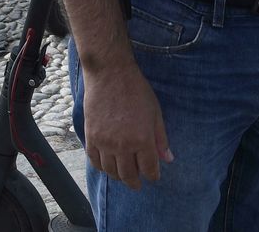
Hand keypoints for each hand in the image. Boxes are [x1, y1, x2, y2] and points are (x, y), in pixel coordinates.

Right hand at [81, 63, 172, 189]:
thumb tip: (168, 159)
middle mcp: (122, 145)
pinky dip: (102, 167)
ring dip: (119, 176)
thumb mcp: (155, 113)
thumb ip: (161, 138)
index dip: (153, 175)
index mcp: (142, 140)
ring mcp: (104, 143)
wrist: (110, 74)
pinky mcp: (91, 137)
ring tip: (124, 175)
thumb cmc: (137, 90)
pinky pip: (95, 161)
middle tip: (138, 183)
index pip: (149, 169)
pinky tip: (108, 165)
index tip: (154, 176)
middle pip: (128, 175)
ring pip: (111, 171)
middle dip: (135, 182)